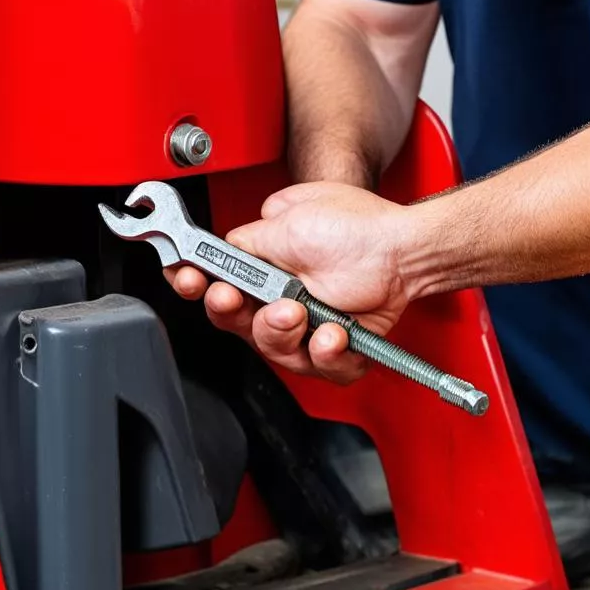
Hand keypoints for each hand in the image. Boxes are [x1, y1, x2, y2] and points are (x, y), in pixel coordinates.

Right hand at [169, 182, 417, 383]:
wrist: (401, 250)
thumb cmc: (357, 228)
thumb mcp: (288, 219)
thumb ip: (245, 240)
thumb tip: (220, 250)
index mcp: (261, 268)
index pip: (212, 284)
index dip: (193, 285)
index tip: (187, 279)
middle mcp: (279, 301)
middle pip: (236, 324)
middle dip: (231, 313)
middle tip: (235, 298)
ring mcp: (306, 328)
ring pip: (274, 351)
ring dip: (281, 332)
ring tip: (298, 311)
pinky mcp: (335, 350)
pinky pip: (321, 369)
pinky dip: (328, 354)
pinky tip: (333, 334)